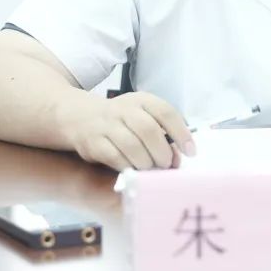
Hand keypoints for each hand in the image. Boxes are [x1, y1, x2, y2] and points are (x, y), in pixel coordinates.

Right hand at [58, 92, 193, 171]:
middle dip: (162, 152)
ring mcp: (106, 125)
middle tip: (167, 165)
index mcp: (141, 100)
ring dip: (147, 162)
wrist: (79, 116)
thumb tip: (178, 157)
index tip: (191, 152)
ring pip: (132, 146)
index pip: (165, 112)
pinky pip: (115, 157)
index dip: (181, 133)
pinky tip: (134, 170)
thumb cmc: (120, 119)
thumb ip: (161, 131)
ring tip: (151, 169)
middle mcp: (124, 109)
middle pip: (149, 130)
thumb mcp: (141, 115)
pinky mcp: (93, 142)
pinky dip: (128, 167)